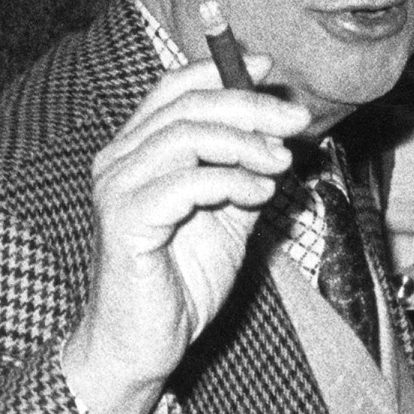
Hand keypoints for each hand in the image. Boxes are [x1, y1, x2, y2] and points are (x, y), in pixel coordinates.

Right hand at [60, 51, 307, 413]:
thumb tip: (280, 127)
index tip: (272, 70)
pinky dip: (232, 181)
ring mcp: (116, 189)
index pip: (175, 87)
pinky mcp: (124, 222)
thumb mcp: (228, 213)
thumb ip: (244, 168)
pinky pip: (185, 184)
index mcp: (137, 149)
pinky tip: (261, 194)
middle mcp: (118, 160)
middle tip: (297, 119)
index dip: (223, 69)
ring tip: (282, 164)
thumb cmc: (182, 278)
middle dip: (251, 105)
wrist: (145, 344)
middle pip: (188, 105)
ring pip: (186, 136)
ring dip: (246, 143)